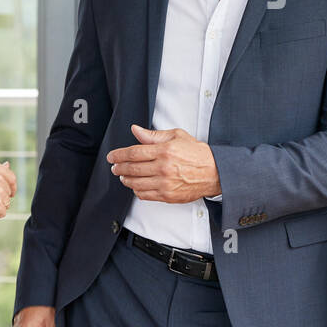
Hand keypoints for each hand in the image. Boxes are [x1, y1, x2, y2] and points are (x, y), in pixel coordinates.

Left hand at [106, 124, 220, 203]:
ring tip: (123, 176)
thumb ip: (153, 135)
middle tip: (114, 167)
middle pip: (132, 168)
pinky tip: (136, 186)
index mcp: (164, 151)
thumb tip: (136, 130)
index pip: (134, 152)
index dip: (119, 155)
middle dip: (119, 167)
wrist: (214, 172)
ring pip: (136, 183)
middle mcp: (163, 167)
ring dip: (126, 179)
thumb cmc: (197, 154)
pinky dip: (137, 190)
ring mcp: (165, 183)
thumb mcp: (176, 136)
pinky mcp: (167, 196)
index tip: (112, 156)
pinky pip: (145, 195)